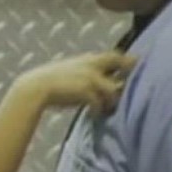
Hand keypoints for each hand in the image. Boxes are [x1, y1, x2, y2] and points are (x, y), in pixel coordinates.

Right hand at [17, 52, 137, 114]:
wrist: (36, 87)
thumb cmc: (51, 81)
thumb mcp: (71, 70)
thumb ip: (87, 73)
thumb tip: (101, 84)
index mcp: (88, 59)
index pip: (115, 56)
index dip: (127, 62)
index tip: (135, 68)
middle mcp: (92, 65)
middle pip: (120, 64)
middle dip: (128, 75)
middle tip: (128, 88)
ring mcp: (91, 78)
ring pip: (113, 89)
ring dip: (112, 101)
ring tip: (107, 109)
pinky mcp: (86, 91)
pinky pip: (100, 103)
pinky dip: (98, 111)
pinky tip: (92, 115)